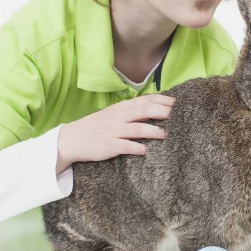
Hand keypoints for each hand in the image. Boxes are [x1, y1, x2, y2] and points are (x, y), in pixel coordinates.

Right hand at [55, 94, 174, 173]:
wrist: (72, 139)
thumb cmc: (98, 127)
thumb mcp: (114, 113)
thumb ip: (132, 111)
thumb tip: (155, 109)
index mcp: (122, 107)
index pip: (146, 100)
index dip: (163, 101)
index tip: (179, 103)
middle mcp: (119, 116)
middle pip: (145, 111)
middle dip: (163, 112)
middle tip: (178, 116)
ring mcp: (114, 131)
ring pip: (138, 128)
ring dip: (154, 131)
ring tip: (166, 135)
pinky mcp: (109, 145)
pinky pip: (126, 146)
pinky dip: (137, 148)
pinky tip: (146, 151)